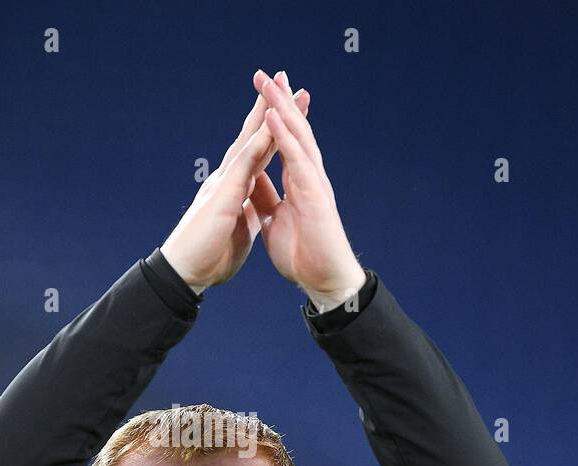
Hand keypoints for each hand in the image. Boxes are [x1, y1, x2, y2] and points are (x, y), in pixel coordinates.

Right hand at [160, 71, 310, 292]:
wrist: (185, 274)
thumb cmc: (208, 257)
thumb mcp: (238, 231)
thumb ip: (246, 215)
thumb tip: (255, 211)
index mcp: (235, 189)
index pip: (260, 153)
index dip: (276, 131)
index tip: (292, 110)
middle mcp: (228, 179)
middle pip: (255, 137)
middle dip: (271, 109)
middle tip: (286, 80)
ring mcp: (224, 183)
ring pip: (249, 141)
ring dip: (265, 115)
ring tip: (279, 89)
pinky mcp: (223, 195)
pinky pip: (244, 163)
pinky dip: (258, 143)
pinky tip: (271, 125)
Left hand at [250, 68, 366, 312]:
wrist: (323, 281)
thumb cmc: (304, 254)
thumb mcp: (274, 220)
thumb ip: (266, 197)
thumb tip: (254, 180)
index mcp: (296, 183)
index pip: (282, 143)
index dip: (272, 119)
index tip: (261, 94)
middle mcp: (307, 177)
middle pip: (293, 131)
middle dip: (280, 102)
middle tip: (267, 73)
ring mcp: (313, 183)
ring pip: (298, 137)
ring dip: (283, 108)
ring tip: (271, 82)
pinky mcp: (315, 195)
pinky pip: (298, 160)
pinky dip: (286, 137)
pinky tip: (275, 117)